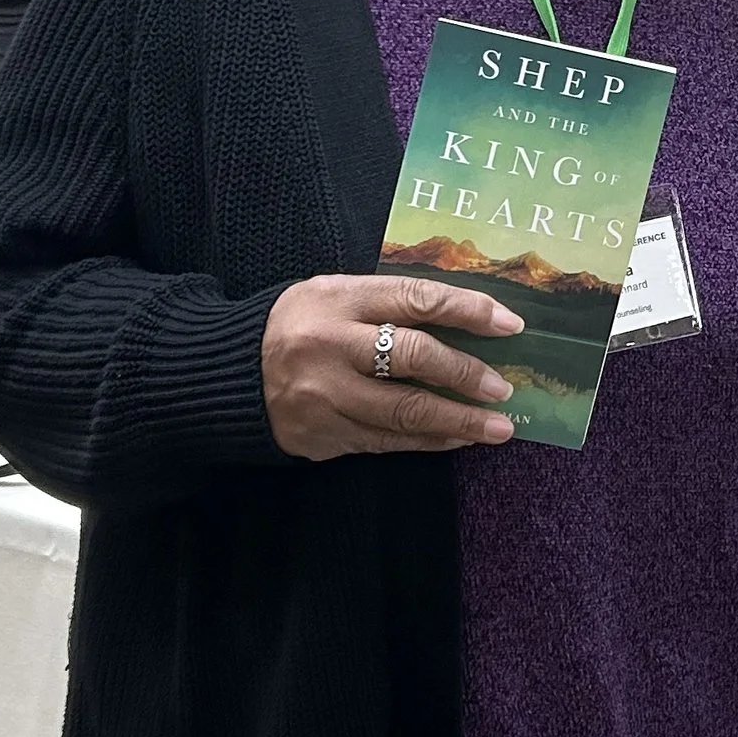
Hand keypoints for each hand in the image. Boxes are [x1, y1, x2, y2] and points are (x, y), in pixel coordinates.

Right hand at [261, 273, 523, 460]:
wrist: (226, 372)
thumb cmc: (297, 324)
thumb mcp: (334, 295)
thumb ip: (389, 302)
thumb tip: (466, 318)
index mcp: (339, 299)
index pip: (415, 299)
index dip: (468, 311)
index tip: (511, 325)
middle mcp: (331, 346)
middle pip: (412, 358)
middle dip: (466, 374)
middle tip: (503, 388)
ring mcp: (325, 396)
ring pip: (403, 412)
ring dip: (457, 422)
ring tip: (497, 427)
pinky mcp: (322, 435)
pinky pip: (385, 441)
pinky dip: (426, 440)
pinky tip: (455, 438)